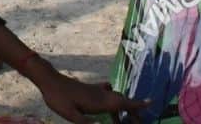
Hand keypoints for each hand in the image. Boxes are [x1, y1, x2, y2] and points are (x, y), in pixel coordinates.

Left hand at [33, 69, 148, 123]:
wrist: (49, 80)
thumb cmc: (58, 98)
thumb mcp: (70, 115)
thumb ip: (86, 123)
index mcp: (98, 101)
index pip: (122, 102)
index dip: (136, 103)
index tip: (151, 102)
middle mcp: (100, 94)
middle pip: (122, 101)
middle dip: (133, 110)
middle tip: (139, 122)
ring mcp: (95, 90)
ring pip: (115, 98)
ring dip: (123, 108)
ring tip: (125, 121)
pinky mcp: (90, 89)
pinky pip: (107, 95)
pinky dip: (113, 102)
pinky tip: (110, 108)